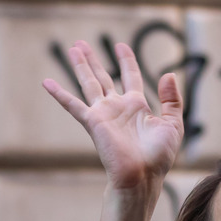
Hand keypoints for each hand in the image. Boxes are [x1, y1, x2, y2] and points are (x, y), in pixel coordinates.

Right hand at [43, 41, 182, 189]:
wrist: (142, 176)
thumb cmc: (158, 157)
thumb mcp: (173, 124)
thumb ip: (172, 99)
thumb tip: (168, 74)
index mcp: (136, 106)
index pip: (130, 76)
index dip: (126, 60)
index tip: (121, 46)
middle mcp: (117, 107)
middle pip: (102, 76)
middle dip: (93, 60)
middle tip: (81, 43)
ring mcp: (103, 114)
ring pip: (89, 83)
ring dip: (80, 66)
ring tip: (72, 48)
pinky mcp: (93, 122)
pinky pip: (73, 105)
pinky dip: (59, 94)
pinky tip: (47, 82)